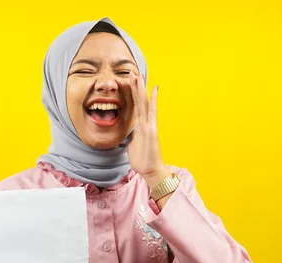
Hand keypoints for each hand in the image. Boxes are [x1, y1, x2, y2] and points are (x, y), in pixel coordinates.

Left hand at [126, 71, 167, 186]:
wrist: (150, 170)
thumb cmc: (142, 160)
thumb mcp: (131, 146)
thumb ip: (130, 138)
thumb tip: (127, 136)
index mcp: (139, 126)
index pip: (135, 106)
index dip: (132, 93)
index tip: (128, 81)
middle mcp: (145, 122)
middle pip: (140, 101)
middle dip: (135, 86)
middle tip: (132, 71)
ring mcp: (149, 124)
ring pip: (144, 103)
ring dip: (141, 89)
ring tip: (138, 75)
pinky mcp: (152, 129)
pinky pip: (152, 112)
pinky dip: (153, 100)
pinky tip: (154, 89)